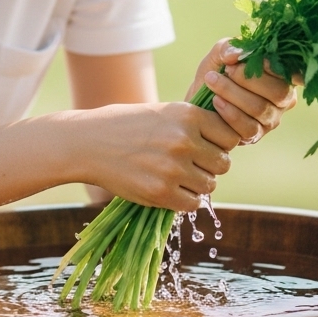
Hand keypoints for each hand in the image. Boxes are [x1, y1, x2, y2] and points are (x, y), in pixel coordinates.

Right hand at [70, 102, 237, 211]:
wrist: (87, 142)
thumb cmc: (126, 125)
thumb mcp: (163, 113)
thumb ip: (193, 125)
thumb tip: (228, 142)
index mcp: (188, 115)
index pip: (229, 137)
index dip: (220, 144)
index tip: (206, 147)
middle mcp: (184, 140)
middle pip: (223, 164)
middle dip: (209, 166)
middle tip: (190, 165)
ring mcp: (173, 168)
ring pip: (209, 185)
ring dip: (197, 184)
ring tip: (176, 176)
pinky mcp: (160, 192)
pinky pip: (192, 203)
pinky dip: (184, 200)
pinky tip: (168, 189)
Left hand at [184, 39, 300, 145]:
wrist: (196, 101)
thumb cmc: (215, 73)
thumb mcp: (220, 54)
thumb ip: (230, 48)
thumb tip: (239, 54)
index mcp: (282, 76)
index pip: (291, 73)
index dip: (274, 66)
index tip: (251, 59)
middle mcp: (283, 99)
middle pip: (278, 92)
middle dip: (249, 79)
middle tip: (227, 70)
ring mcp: (271, 119)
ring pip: (260, 109)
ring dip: (233, 93)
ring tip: (212, 81)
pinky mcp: (256, 136)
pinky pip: (248, 127)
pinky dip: (229, 112)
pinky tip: (215, 101)